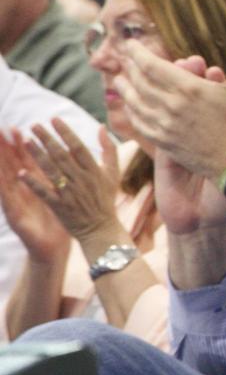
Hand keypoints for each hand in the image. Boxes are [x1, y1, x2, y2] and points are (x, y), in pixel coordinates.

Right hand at [0, 131, 72, 263]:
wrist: (53, 246)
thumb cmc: (61, 219)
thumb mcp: (62, 194)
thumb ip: (64, 175)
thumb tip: (70, 154)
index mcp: (36, 185)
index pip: (26, 161)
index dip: (21, 145)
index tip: (17, 128)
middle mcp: (23, 192)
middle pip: (13, 166)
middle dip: (7, 149)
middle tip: (2, 131)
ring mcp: (18, 203)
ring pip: (7, 179)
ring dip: (2, 164)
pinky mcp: (16, 216)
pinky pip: (12, 200)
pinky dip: (10, 188)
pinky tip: (11, 177)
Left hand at [14, 120, 124, 243]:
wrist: (101, 229)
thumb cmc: (106, 199)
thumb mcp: (113, 173)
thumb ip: (109, 149)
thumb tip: (103, 127)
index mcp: (94, 171)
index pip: (78, 147)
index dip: (66, 132)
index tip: (54, 119)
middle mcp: (82, 180)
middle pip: (62, 155)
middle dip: (47, 139)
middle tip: (34, 126)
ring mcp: (70, 193)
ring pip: (51, 170)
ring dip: (38, 155)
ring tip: (26, 141)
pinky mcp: (59, 206)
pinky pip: (44, 192)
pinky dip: (33, 183)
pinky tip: (22, 172)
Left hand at [116, 18, 225, 182]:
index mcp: (190, 88)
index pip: (151, 65)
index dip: (137, 53)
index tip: (128, 43)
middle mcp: (172, 106)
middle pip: (139, 81)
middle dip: (128, 67)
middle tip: (123, 57)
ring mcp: (164, 126)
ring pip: (134, 102)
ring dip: (124, 89)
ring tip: (119, 79)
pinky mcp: (163, 142)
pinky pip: (138, 123)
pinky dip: (130, 112)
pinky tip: (129, 107)